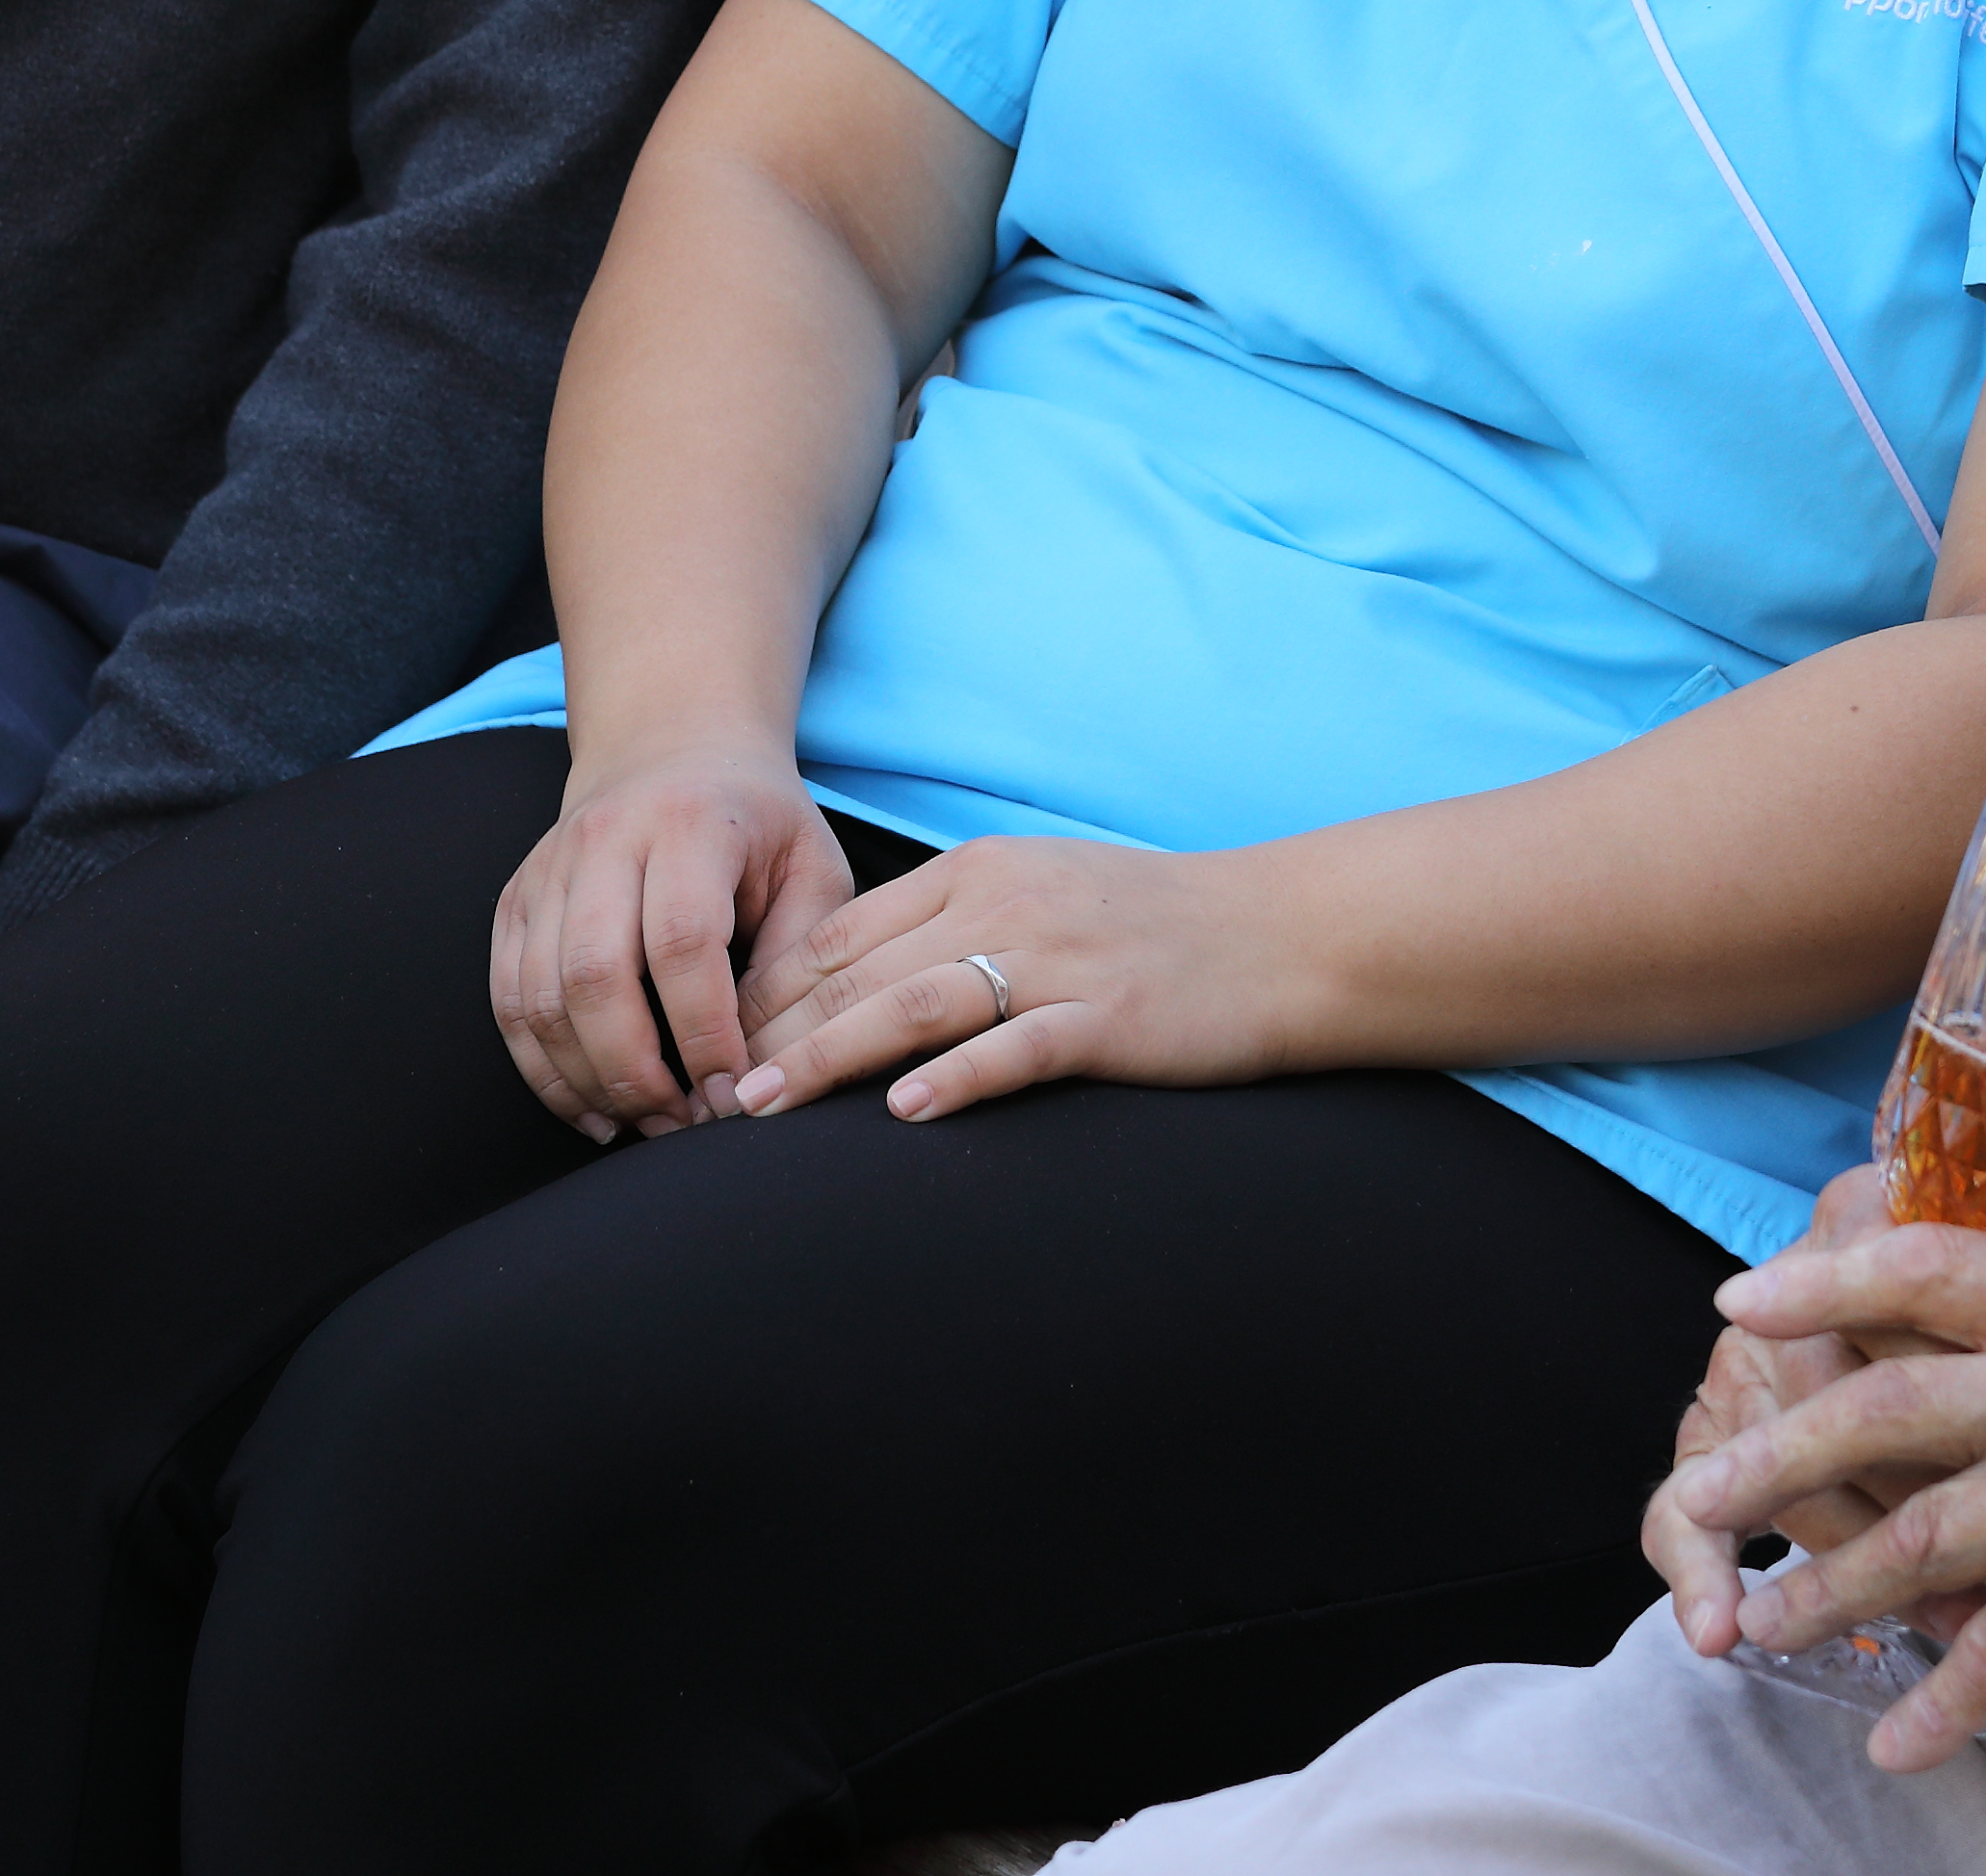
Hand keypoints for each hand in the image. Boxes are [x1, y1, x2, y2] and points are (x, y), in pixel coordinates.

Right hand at [492, 746, 856, 1139]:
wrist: (673, 748)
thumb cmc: (759, 823)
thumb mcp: (812, 868)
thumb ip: (798, 957)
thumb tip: (761, 1063)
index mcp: (689, 824)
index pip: (682, 942)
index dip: (704, 1032)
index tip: (731, 1095)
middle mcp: (605, 840)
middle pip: (594, 974)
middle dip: (635, 1071)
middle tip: (682, 1126)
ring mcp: (548, 870)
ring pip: (539, 996)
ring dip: (586, 1081)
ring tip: (643, 1126)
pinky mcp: (514, 902)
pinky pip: (508, 1000)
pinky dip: (541, 1068)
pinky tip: (591, 1108)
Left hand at [723, 832, 1300, 1124]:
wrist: (1281, 935)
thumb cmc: (1154, 924)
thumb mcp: (1040, 893)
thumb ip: (952, 925)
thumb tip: (852, 986)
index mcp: (978, 873)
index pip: (842, 933)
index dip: (768, 992)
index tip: (713, 1045)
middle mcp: (1006, 905)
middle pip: (860, 972)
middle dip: (773, 1034)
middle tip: (704, 1091)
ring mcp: (1057, 961)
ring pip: (914, 1007)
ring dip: (828, 1059)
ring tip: (764, 1107)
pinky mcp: (1109, 1018)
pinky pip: (1016, 1048)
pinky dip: (954, 1079)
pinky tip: (903, 1113)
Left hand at [1642, 1224, 1985, 1770]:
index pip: (1925, 1262)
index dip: (1819, 1278)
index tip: (1737, 1301)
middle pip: (1885, 1404)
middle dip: (1776, 1453)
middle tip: (1702, 1488)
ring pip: (1922, 1536)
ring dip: (1828, 1590)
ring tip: (1760, 1625)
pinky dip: (1940, 1700)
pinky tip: (1897, 1735)